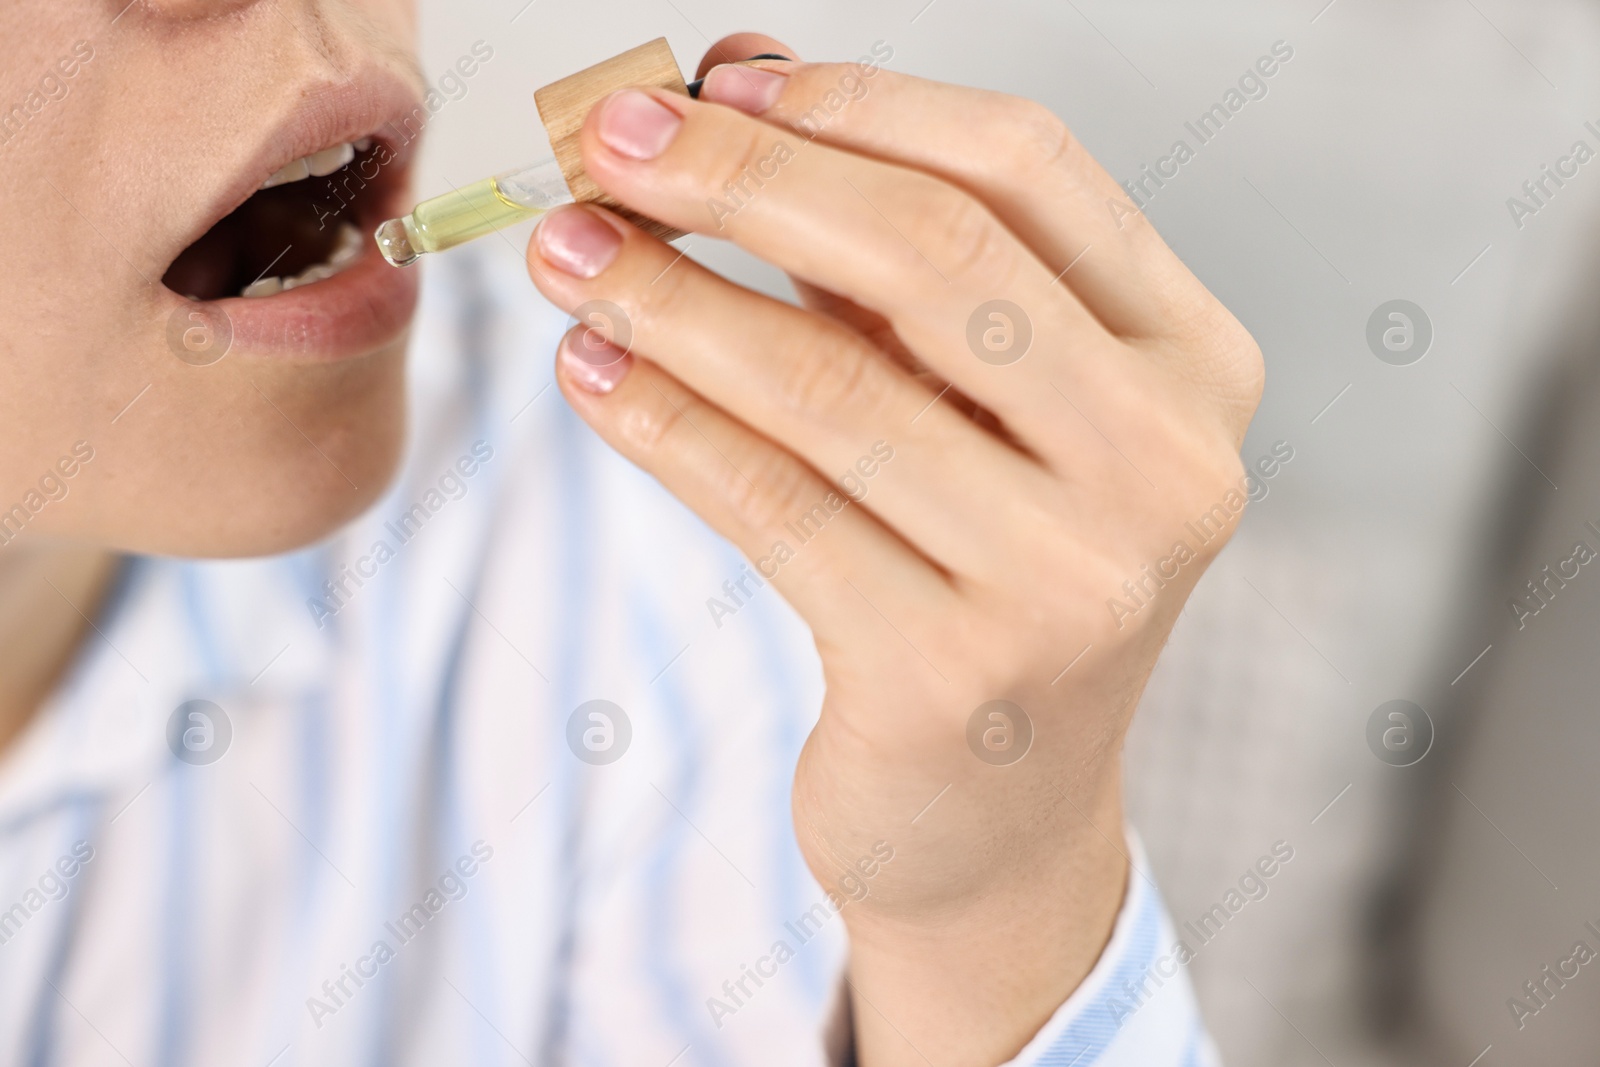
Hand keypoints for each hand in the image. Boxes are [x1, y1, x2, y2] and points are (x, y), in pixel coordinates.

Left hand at [524, 34, 1261, 1064]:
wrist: (998, 816)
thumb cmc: (982, 571)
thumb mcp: (972, 403)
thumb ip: (881, 250)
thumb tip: (731, 80)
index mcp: (1193, 363)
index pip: (1030, 168)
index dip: (861, 103)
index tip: (718, 82)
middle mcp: (1165, 465)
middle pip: (932, 255)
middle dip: (743, 179)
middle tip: (606, 144)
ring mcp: (1074, 580)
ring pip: (833, 385)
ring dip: (672, 298)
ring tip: (565, 254)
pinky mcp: (954, 675)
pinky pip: (774, 505)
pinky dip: (664, 423)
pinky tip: (591, 373)